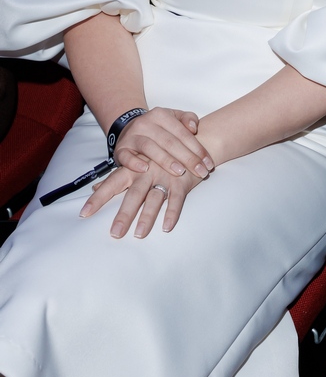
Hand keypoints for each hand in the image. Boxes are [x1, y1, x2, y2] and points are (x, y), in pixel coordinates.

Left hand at [80, 158, 202, 237]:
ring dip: (147, 216)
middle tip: (115, 233)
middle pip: (134, 195)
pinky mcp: (182, 182)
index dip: (98, 198)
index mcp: (133, 169)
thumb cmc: (159, 156)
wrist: (190, 142)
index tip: (84, 213)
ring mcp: (165, 176)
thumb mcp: (137, 162)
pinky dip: (172, 212)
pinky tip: (166, 226)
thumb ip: (117, 176)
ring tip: (139, 234)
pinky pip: (177, 199)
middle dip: (124, 214)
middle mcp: (147, 172)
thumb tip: (95, 186)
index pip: (112, 184)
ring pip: (154, 198)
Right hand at [112, 107, 213, 181]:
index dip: (197, 149)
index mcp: (161, 115)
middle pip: (169, 141)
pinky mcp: (121, 149)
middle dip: (187, 158)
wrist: (129, 126)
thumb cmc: (158, 127)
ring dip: (165, 160)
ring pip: (150, 147)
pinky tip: (145, 169)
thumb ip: (188, 119)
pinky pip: (126, 156)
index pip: (182, 133)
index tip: (208, 164)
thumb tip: (194, 127)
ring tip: (180, 172)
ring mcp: (132, 136)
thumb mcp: (174, 117)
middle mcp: (146, 123)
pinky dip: (134, 163)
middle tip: (200, 172)